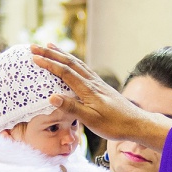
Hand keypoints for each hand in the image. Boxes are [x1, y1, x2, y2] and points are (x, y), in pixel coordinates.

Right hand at [30, 44, 171, 150]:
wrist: (136, 123)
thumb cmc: (114, 124)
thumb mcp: (91, 120)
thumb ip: (72, 108)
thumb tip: (51, 97)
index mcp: (88, 89)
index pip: (65, 72)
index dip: (49, 64)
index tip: (34, 58)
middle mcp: (92, 82)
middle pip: (69, 63)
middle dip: (50, 54)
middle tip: (34, 47)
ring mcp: (97, 83)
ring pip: (77, 63)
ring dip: (61, 54)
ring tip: (50, 46)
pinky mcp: (101, 86)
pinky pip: (83, 69)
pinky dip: (72, 62)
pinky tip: (70, 62)